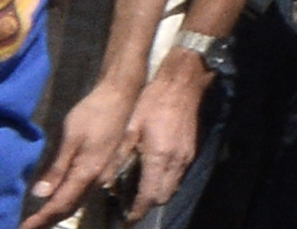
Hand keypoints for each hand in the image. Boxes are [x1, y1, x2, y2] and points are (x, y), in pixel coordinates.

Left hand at [27, 68, 146, 218]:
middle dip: (48, 220)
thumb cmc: (93, 113)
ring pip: (78, 202)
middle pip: (70, 208)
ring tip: (40, 218)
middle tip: (29, 227)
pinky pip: (84, 192)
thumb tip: (40, 194)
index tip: (23, 228)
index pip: (60, 204)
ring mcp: (104, 174)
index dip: (41, 219)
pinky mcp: (105, 167)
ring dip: (58, 213)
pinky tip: (59, 199)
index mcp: (87, 172)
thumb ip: (57, 167)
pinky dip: (68, 202)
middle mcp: (98, 179)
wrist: (121, 96)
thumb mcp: (70, 137)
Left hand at [122, 64, 210, 207]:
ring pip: (173, 187)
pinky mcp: (191, 150)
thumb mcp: (131, 128)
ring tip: (140, 193)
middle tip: (130, 206)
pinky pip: (178, 175)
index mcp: (158, 157)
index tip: (126, 220)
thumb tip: (105, 182)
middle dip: (147, 205)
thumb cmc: (152, 102)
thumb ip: (120, 157)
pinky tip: (153, 174)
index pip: (148, 195)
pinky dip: (166, 181)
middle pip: (163, 197)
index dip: (136, 211)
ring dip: (157, 194)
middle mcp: (176, 161)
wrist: (182, 82)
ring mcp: (186, 156)